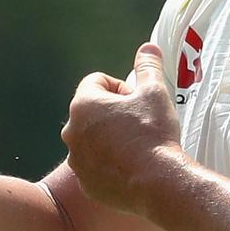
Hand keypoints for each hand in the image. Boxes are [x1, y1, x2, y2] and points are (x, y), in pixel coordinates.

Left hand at [61, 43, 182, 214]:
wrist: (157, 183)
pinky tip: (132, 166)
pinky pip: (95, 165)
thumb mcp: (154, 92)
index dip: (122, 88)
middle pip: (92, 111)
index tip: (138, 101)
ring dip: (110, 137)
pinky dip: (110, 163)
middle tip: (140, 123)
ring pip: (93, 139)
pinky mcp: (85, 183)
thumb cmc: (153, 132)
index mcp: (83, 105)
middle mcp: (72, 132)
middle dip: (114, 112)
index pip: (97, 81)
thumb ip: (148, 66)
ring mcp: (76, 160)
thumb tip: (148, 47)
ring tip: (137, 146)